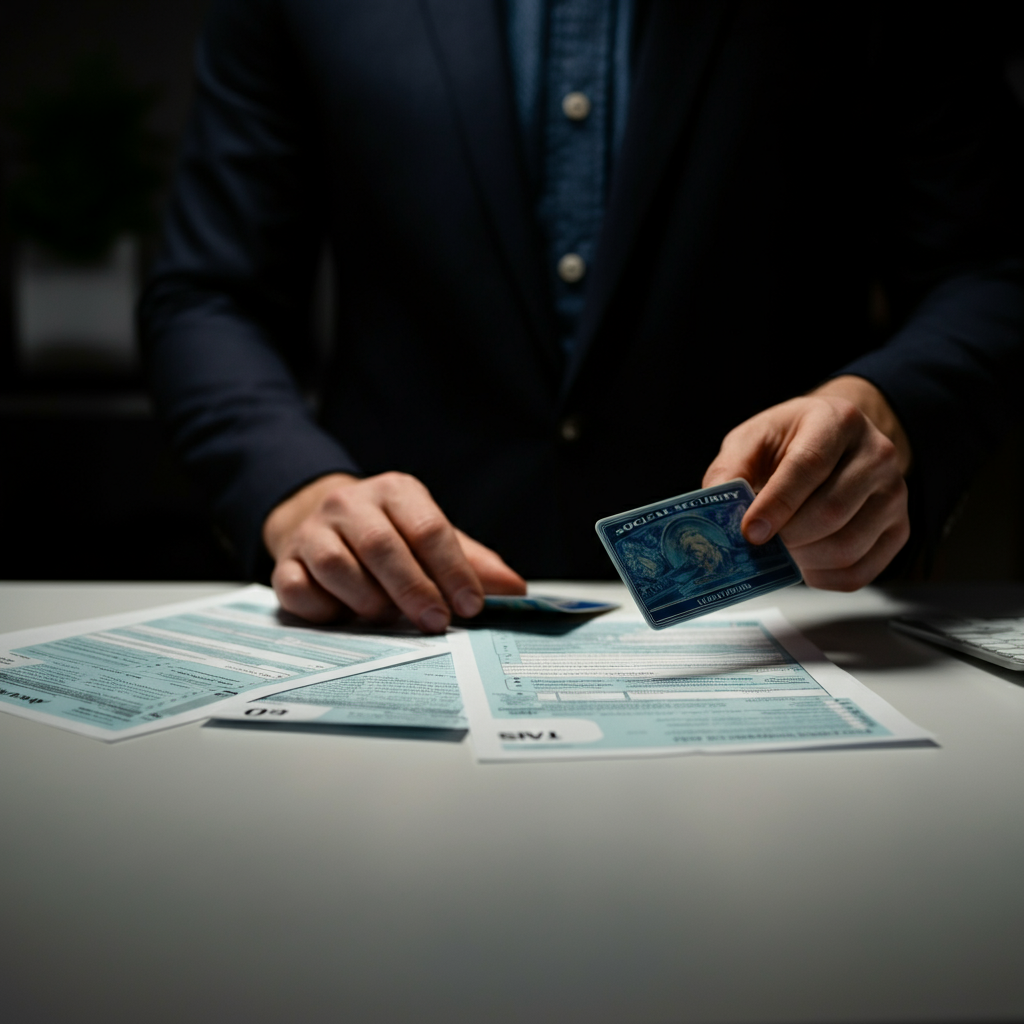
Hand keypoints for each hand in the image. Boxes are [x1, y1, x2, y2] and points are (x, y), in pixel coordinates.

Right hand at [263, 471, 525, 629]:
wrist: (316, 519)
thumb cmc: (388, 534)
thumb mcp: (430, 536)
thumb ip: (471, 562)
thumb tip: (516, 590)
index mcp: (395, 492)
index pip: (428, 528)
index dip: (452, 570)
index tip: (471, 606)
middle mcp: (350, 505)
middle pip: (382, 546)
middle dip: (413, 588)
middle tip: (437, 622)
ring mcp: (313, 532)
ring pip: (337, 565)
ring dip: (366, 598)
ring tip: (387, 618)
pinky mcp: (284, 561)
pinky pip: (297, 588)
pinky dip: (320, 608)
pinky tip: (340, 618)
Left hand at [702, 376, 911, 590]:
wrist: (833, 443)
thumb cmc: (790, 442)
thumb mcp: (753, 440)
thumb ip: (730, 470)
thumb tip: (716, 508)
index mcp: (837, 421)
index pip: (809, 466)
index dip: (777, 504)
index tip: (749, 532)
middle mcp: (877, 454)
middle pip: (832, 511)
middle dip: (787, 537)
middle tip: (758, 546)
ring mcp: (894, 494)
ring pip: (848, 545)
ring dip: (803, 560)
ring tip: (778, 552)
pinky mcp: (898, 529)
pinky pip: (860, 571)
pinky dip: (823, 577)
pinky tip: (802, 565)